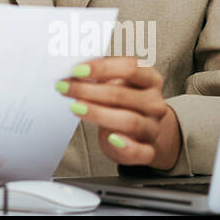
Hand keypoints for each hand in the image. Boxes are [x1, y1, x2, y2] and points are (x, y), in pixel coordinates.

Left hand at [56, 57, 182, 170]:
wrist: (141, 133)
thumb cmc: (124, 104)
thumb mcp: (118, 85)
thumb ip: (102, 77)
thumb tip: (74, 72)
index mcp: (150, 80)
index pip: (130, 68)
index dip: (102, 68)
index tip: (77, 69)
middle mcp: (154, 103)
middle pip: (122, 94)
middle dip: (88, 90)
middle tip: (65, 87)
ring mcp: (152, 127)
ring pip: (129, 120)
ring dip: (98, 113)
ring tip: (76, 107)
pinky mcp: (148, 150)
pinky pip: (141, 151)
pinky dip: (127, 146)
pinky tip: (111, 138)